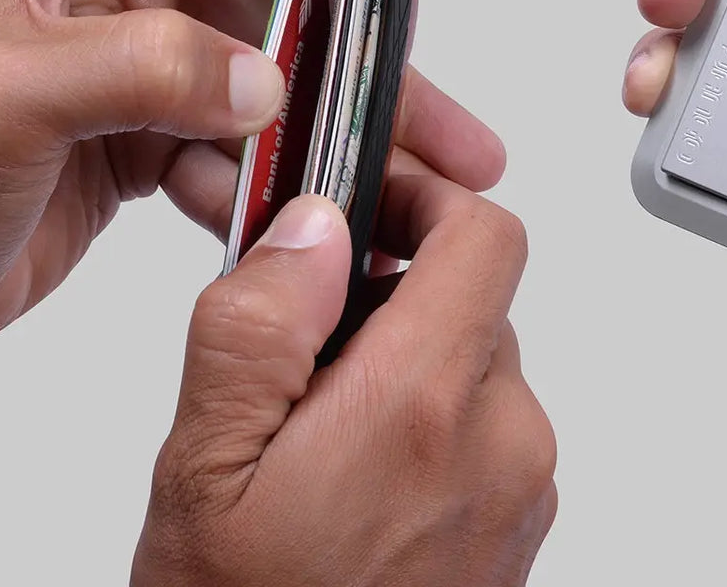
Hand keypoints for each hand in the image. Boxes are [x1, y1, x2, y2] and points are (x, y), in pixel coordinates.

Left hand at [0, 0, 504, 368]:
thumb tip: (265, 79)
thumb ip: (139, 69)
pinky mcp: (153, 115)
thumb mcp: (0, 102)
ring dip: (346, 126)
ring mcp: (142, 43)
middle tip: (451, 113)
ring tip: (424, 178)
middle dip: (373, 55)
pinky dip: (282, 173)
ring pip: (282, 70)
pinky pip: (249, 132)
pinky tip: (302, 217)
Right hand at [133, 163, 556, 586]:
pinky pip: (484, 428)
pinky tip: (354, 477)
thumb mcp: (205, 466)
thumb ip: (261, 323)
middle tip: (307, 338)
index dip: (428, 200)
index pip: (488, 234)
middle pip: (473, 296)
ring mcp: (520, 488)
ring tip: (319, 429)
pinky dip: (429, 422)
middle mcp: (501, 440)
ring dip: (406, 363)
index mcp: (427, 405)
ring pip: (474, 362)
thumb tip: (314, 225)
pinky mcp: (520, 526)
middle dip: (392, 295)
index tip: (370, 209)